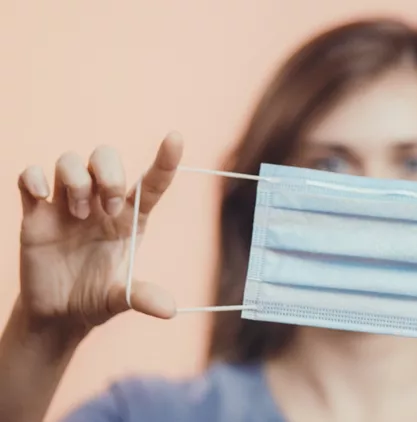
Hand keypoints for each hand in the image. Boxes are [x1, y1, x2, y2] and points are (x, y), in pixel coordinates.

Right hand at [17, 132, 182, 334]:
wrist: (56, 314)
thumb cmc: (95, 300)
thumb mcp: (120, 300)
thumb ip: (141, 297)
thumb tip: (170, 310)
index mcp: (130, 218)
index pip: (152, 181)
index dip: (166, 159)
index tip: (176, 137)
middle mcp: (100, 203)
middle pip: (106, 157)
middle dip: (110, 174)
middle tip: (109, 209)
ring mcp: (67, 204)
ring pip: (70, 160)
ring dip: (76, 180)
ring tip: (79, 214)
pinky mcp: (36, 213)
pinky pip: (30, 176)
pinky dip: (34, 177)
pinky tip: (40, 197)